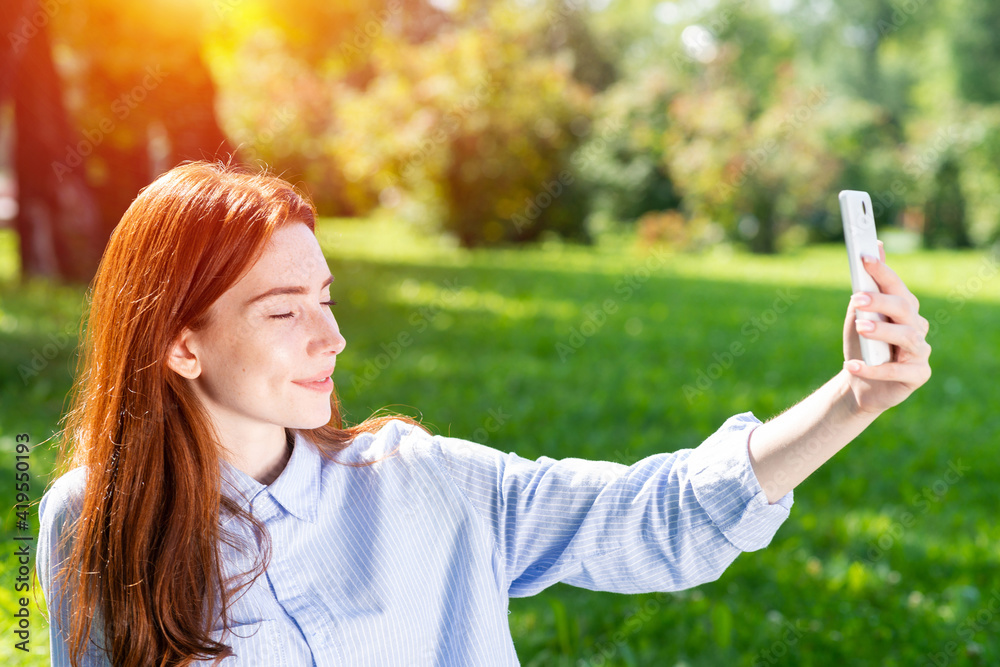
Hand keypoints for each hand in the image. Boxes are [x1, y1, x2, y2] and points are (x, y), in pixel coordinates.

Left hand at [842, 241, 931, 414]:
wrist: (860, 384)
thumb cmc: (862, 346)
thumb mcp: (858, 316)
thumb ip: (865, 288)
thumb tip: (874, 249)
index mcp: (905, 309)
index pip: (897, 286)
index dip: (883, 271)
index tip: (864, 258)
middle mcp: (917, 327)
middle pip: (905, 308)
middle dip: (880, 301)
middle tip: (856, 299)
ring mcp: (921, 351)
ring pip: (906, 336)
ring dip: (881, 330)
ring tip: (859, 327)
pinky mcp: (918, 375)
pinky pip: (896, 371)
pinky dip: (872, 368)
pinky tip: (851, 365)